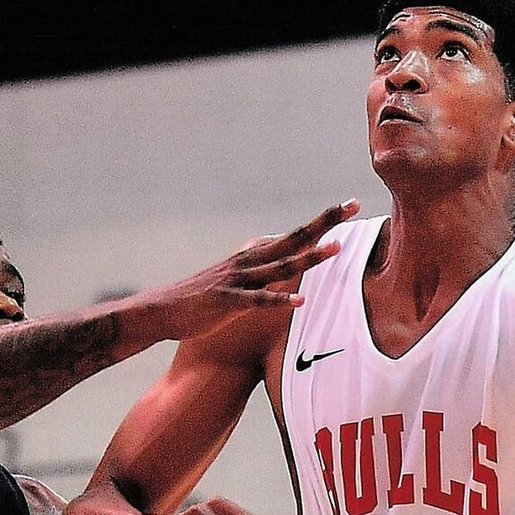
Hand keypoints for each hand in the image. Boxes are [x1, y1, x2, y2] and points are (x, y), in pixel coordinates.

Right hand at [145, 201, 359, 340]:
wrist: (163, 309)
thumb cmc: (203, 297)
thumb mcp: (238, 280)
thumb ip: (263, 272)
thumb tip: (287, 267)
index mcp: (254, 255)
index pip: (295, 234)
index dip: (323, 220)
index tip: (349, 205)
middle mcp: (250, 261)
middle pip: (294, 237)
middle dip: (324, 223)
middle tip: (352, 205)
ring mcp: (239, 279)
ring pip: (280, 266)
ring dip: (309, 258)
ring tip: (335, 250)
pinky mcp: (228, 301)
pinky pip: (258, 300)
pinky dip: (279, 299)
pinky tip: (299, 302)